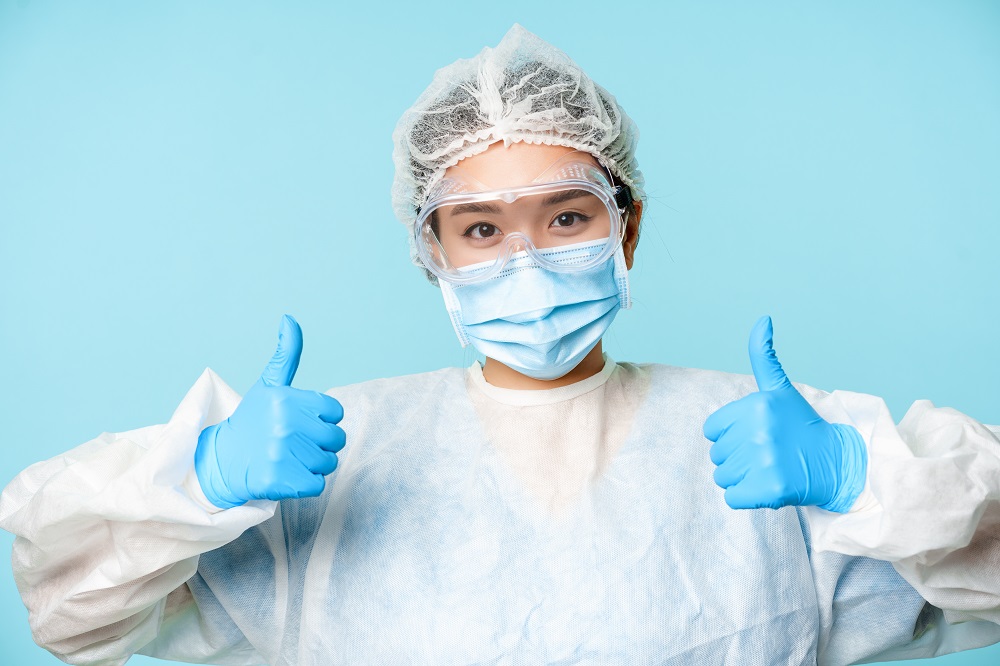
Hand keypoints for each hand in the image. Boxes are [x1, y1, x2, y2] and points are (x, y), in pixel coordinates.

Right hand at [194, 315, 345, 508]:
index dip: (321, 420)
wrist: (222, 460)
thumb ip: (286, 354)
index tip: (298, 422)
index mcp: (288, 399)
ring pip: (329, 463)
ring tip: (287, 458)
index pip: (336, 412)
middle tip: (292, 443)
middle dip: (320, 444)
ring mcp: (282, 454)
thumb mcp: (269, 385)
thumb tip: (289, 318)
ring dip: (313, 465)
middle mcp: (286, 425)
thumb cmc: (253, 421)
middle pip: (337, 439)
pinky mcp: (281, 481)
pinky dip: (306, 484)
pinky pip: (318, 485)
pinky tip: (285, 474)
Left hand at [702, 316, 866, 511]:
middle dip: (738, 457)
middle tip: (768, 452)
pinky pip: (733, 498)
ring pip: (723, 477)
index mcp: (756, 407)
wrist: (836, 463)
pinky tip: (768, 486)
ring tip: (770, 468)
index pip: (712, 430)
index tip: (757, 434)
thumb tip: (762, 319)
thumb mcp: (780, 389)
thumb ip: (763, 356)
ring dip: (742, 478)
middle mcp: (759, 432)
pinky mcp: (770, 491)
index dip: (730, 435)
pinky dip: (747, 497)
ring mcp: (765, 462)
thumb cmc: (801, 425)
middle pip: (717, 455)